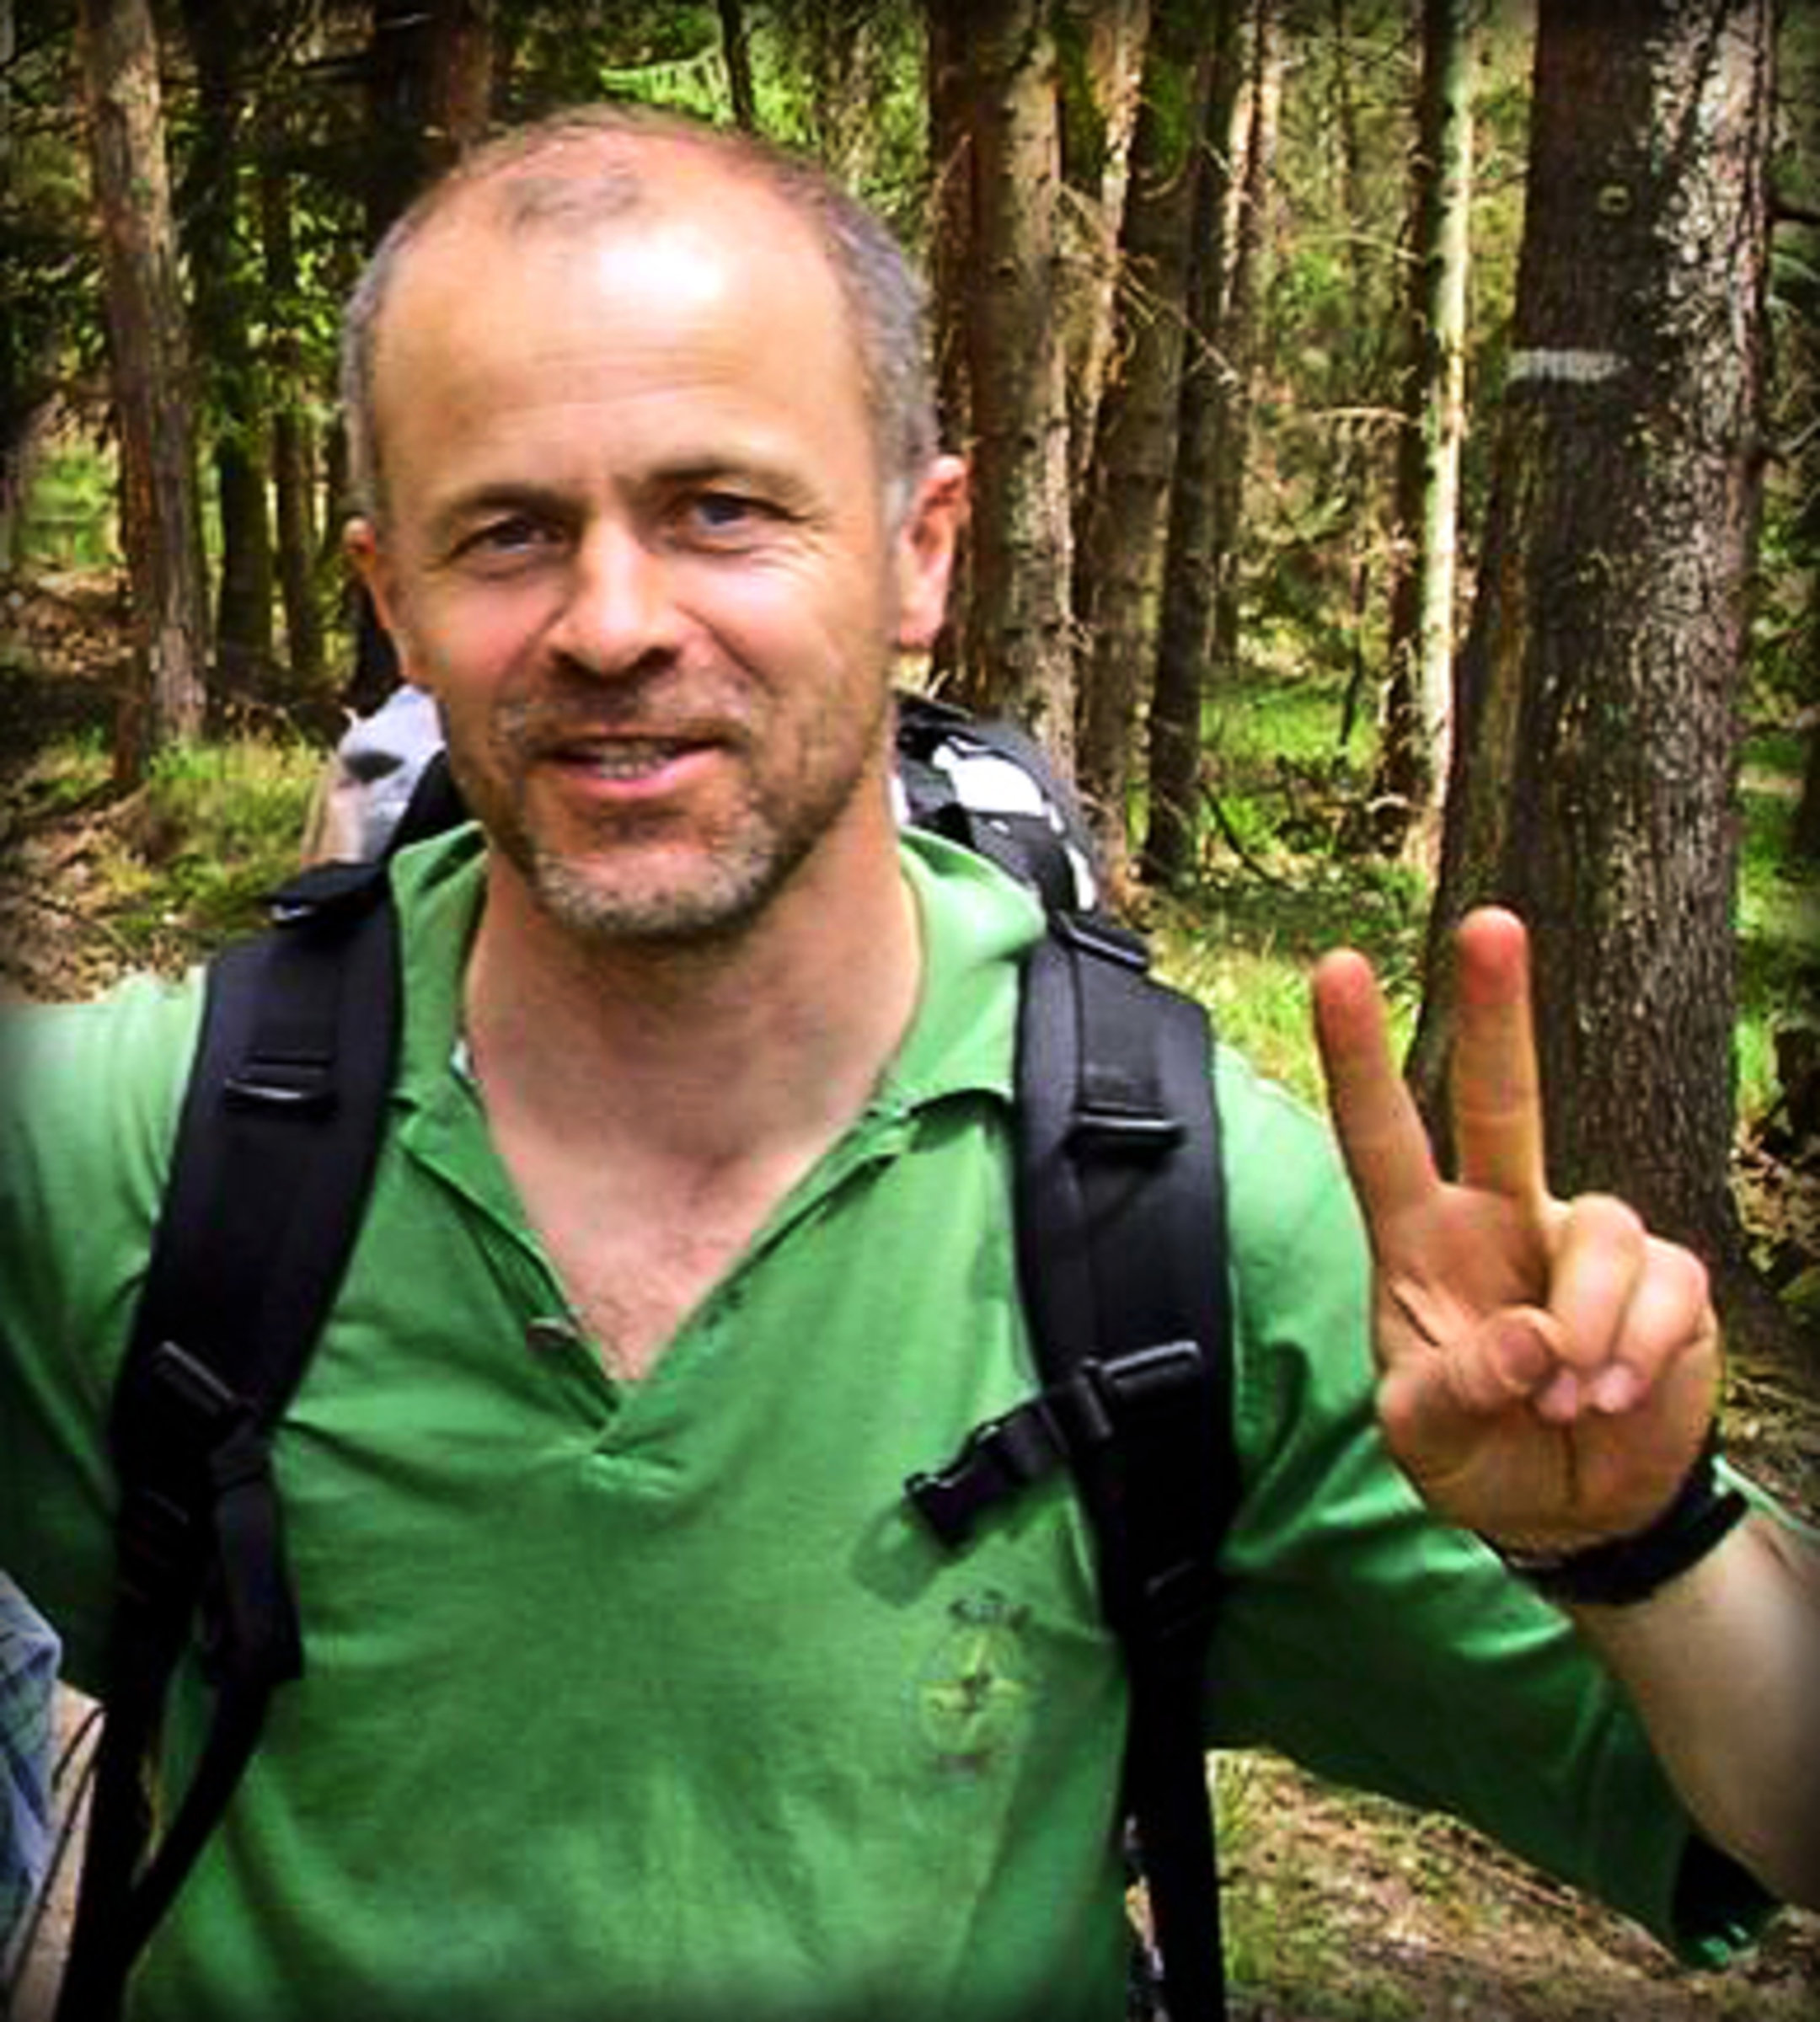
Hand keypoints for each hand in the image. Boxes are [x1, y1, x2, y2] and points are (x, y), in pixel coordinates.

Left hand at [1311, 907, 1721, 1553]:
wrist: (1570, 1510)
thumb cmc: (1476, 1451)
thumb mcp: (1427, 1442)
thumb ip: (1456, 1393)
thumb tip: (1531, 1342)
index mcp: (1420, 1239)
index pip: (1379, 1135)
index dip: (1359, 1055)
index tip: (1339, 967)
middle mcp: (1502, 1216)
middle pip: (1501, 1098)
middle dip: (1496, 1011)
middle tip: (1488, 923)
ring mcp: (1583, 1243)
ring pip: (1603, 1227)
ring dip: (1590, 1326)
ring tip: (1571, 1400)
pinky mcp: (1665, 1282)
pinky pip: (1666, 1287)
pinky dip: (1640, 1352)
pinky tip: (1618, 1395)